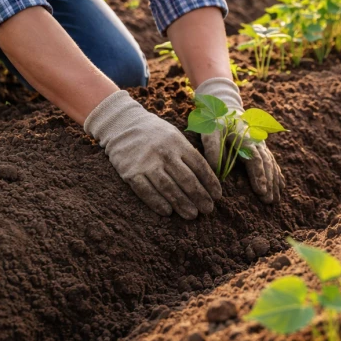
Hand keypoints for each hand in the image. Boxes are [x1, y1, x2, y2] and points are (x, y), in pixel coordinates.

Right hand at [85, 90, 221, 218]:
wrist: (122, 124)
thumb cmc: (155, 133)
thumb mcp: (175, 135)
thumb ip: (189, 153)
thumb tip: (207, 175)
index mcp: (178, 143)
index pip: (199, 166)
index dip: (210, 183)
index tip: (217, 196)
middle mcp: (164, 153)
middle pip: (186, 179)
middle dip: (200, 196)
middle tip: (208, 210)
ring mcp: (146, 163)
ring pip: (168, 188)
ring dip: (182, 203)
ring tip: (192, 215)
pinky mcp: (130, 172)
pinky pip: (146, 191)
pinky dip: (157, 203)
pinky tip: (168, 212)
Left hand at [195, 77, 284, 203]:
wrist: (227, 108)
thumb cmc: (216, 122)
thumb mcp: (210, 131)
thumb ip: (213, 149)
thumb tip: (216, 170)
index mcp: (246, 138)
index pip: (255, 159)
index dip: (258, 175)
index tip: (260, 191)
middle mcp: (257, 142)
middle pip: (266, 164)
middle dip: (268, 183)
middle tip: (268, 201)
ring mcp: (262, 145)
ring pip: (271, 165)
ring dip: (274, 182)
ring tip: (275, 200)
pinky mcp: (262, 148)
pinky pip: (272, 162)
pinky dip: (277, 175)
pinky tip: (280, 187)